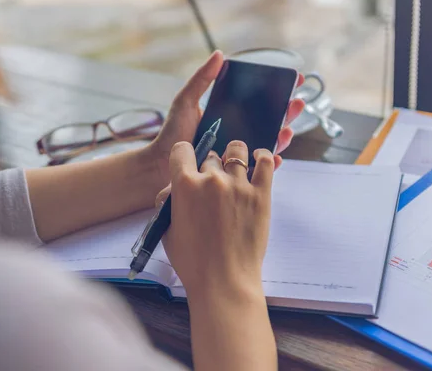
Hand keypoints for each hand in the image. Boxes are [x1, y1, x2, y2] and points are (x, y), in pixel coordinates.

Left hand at [148, 51, 305, 185]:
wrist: (161, 165)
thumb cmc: (172, 134)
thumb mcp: (186, 102)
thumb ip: (202, 80)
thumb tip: (220, 54)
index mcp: (230, 115)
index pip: (259, 101)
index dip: (278, 91)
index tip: (295, 79)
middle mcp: (237, 133)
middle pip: (270, 121)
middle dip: (287, 112)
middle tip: (297, 103)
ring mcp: (238, 152)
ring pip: (268, 143)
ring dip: (283, 137)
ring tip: (287, 129)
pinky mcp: (236, 173)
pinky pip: (258, 169)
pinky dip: (269, 163)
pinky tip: (276, 157)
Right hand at [161, 140, 277, 369]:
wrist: (223, 282)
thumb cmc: (193, 261)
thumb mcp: (167, 230)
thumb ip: (169, 202)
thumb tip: (175, 188)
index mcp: (184, 185)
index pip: (182, 150)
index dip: (183, 156)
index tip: (187, 163)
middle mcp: (211, 179)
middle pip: (210, 155)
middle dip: (209, 166)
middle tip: (213, 184)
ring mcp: (239, 185)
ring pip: (237, 151)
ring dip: (234, 156)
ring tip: (236, 167)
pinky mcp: (261, 194)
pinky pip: (264, 162)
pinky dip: (262, 156)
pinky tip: (257, 159)